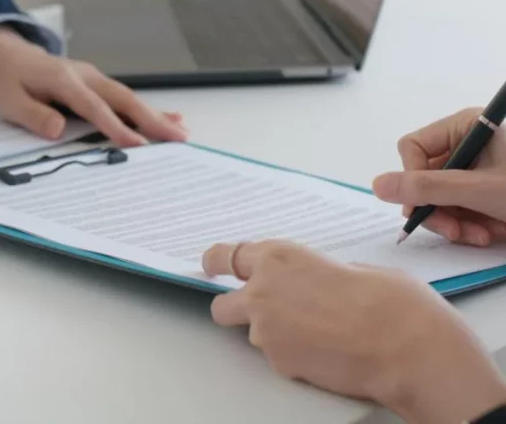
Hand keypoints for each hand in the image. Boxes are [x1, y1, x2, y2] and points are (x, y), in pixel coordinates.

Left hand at [0, 26, 187, 145]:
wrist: (10, 55)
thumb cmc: (10, 81)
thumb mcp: (10, 101)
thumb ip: (33, 115)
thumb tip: (57, 129)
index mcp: (63, 81)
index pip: (94, 107)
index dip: (116, 127)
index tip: (137, 145)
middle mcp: (85, 76)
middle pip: (123, 99)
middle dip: (151, 119)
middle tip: (177, 138)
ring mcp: (94, 78)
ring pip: (128, 97)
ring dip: (155, 115)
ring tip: (180, 133)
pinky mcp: (97, 83)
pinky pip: (124, 97)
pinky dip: (147, 108)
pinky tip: (169, 117)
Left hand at [202, 241, 505, 423]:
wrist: (408, 346)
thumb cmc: (391, 301)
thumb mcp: (349, 267)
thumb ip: (314, 271)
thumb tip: (309, 280)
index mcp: (279, 256)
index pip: (226, 256)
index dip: (218, 263)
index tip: (212, 265)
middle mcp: (262, 291)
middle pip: (222, 303)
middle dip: (235, 306)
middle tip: (257, 311)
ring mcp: (266, 330)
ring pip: (254, 334)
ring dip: (275, 333)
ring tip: (321, 335)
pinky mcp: (279, 362)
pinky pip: (279, 357)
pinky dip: (295, 355)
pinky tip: (328, 352)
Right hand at [373, 108, 505, 245]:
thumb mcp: (481, 191)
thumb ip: (428, 188)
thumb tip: (379, 185)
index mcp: (467, 127)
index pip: (413, 148)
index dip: (413, 179)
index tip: (424, 207)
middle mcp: (471, 144)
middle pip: (426, 177)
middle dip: (441, 209)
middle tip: (455, 232)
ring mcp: (480, 169)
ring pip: (443, 198)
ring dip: (459, 222)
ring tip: (483, 236)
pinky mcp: (490, 191)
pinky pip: (463, 208)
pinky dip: (473, 225)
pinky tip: (493, 234)